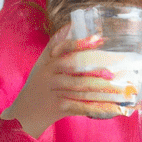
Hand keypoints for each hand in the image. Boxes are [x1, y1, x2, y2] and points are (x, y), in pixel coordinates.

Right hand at [1, 27, 124, 136]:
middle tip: (111, 72)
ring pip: (81, 87)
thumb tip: (70, 26)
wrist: (23, 115)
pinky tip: (113, 109)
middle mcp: (48, 75)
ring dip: (101, 89)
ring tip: (118, 89)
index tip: (98, 38)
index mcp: (46, 62)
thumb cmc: (37, 86)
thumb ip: (55, 48)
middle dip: (94, 69)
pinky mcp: (58, 107)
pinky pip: (82, 106)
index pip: (62, 48)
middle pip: (74, 67)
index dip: (80, 42)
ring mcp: (53, 91)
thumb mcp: (41, 65)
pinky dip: (98, 108)